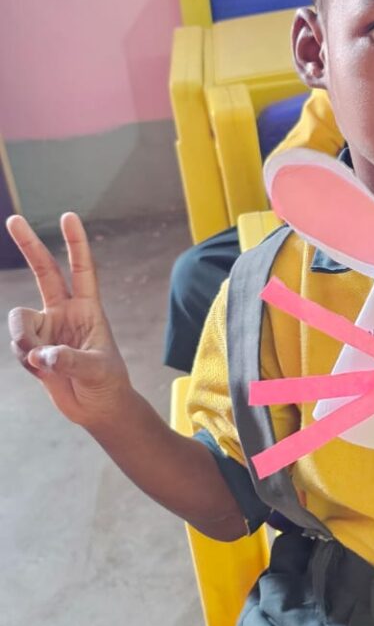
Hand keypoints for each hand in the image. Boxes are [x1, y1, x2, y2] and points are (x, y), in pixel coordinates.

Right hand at [6, 213, 130, 429]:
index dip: (75, 243)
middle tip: (13, 219)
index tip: (68, 216)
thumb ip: (70, 361)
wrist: (97, 409)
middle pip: (44, 271)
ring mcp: (46, 328)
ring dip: (24, 340)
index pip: (82, 270)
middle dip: (29, 245)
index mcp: (88, 309)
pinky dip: (24, 358)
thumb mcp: (97, 371)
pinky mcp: (32, 347)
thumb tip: (41, 354)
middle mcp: (64, 312)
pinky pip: (17, 345)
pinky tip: (39, 370)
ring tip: (39, 361)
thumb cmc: (107, 384)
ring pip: (20, 320)